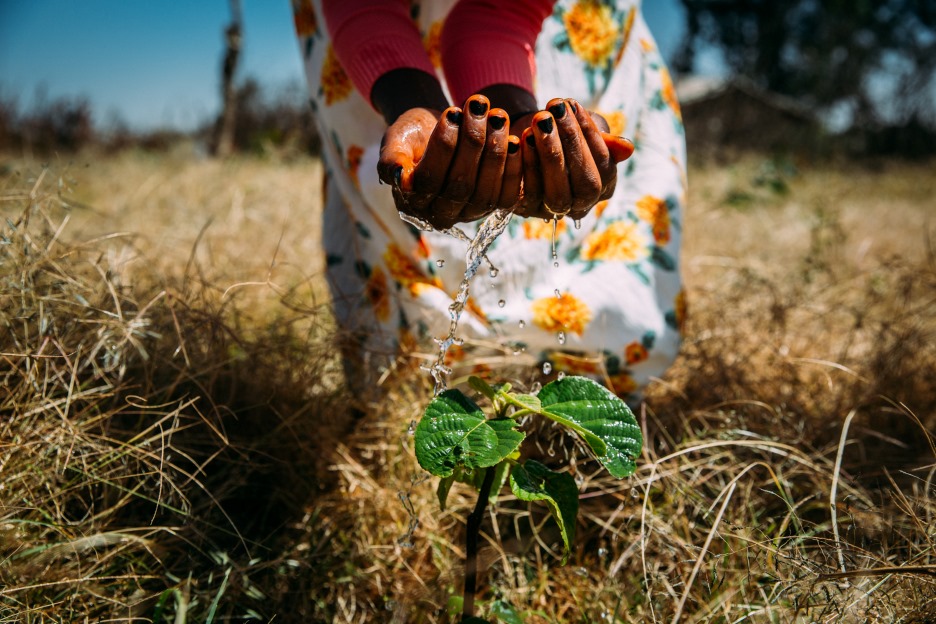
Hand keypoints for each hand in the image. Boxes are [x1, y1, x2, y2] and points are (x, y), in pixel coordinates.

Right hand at [377, 95, 522, 228]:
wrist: (437, 133)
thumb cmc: (414, 135)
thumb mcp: (395, 140)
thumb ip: (391, 159)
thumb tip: (398, 176)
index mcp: (412, 202)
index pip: (428, 180)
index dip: (442, 147)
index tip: (451, 111)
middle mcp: (440, 215)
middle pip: (459, 187)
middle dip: (472, 143)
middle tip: (479, 106)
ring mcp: (469, 214)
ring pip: (484, 192)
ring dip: (495, 151)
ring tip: (497, 116)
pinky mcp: (493, 207)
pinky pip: (506, 195)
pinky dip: (514, 167)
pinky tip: (516, 139)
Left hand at [514, 98, 633, 220]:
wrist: (525, 138)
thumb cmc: (562, 132)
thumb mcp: (585, 130)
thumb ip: (605, 139)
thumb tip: (627, 148)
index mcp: (602, 189)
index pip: (605, 169)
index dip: (591, 137)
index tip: (573, 105)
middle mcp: (580, 207)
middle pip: (586, 186)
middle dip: (572, 144)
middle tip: (556, 109)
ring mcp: (553, 212)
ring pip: (557, 194)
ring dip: (549, 153)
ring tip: (540, 120)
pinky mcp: (525, 210)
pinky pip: (529, 195)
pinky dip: (527, 164)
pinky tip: (522, 137)